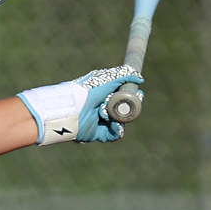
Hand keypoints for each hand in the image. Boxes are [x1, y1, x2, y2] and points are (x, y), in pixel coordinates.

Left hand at [18, 65, 143, 145]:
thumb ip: (124, 74)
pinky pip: (115, 134)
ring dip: (118, 117)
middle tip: (125, 105)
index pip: (126, 96)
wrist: (70, 108)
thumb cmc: (86, 91)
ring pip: (121, 122)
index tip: (137, 93)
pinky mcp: (99, 134)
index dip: (133, 96)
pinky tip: (112, 123)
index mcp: (105, 94)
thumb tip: (140, 79)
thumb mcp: (107, 78)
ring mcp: (102, 122)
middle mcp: (104, 108)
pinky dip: (116, 129)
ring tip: (105, 113)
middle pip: (126, 110)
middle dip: (127, 107)